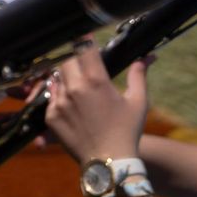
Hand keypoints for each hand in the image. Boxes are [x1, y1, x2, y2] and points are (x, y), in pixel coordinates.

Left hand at [43, 40, 151, 165]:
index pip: (83, 47)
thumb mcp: (138, 102)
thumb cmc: (127, 132)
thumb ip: (138, 75)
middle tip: (79, 59)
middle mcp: (74, 88)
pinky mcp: (50, 116)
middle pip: (65, 58)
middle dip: (72, 56)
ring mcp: (59, 102)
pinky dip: (58, 94)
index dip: (84, 38)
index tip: (84, 33)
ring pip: (56, 76)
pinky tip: (69, 100)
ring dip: (64, 75)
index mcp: (96, 81)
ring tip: (76, 81)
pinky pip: (50, 96)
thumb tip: (145, 57)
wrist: (109, 163)